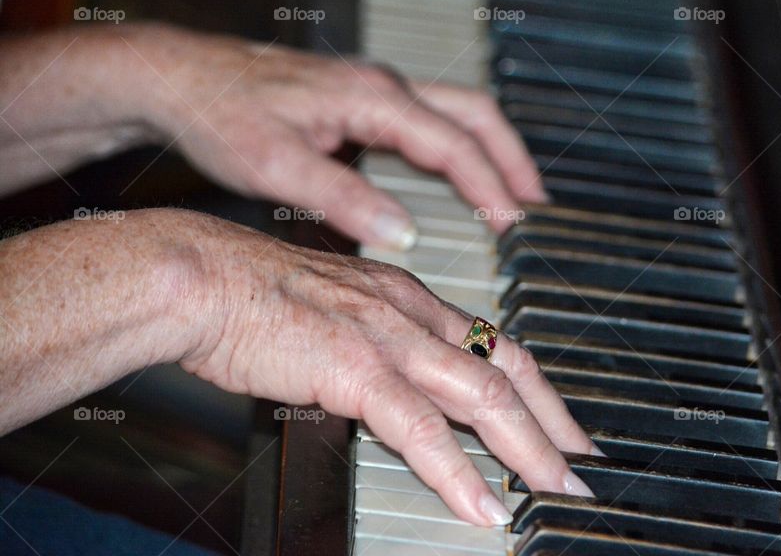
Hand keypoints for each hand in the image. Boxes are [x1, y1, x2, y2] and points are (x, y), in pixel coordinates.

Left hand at [125, 24, 545, 246]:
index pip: (452, 144)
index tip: (513, 223)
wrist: (181, 79)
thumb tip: (403, 233)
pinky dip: (458, 148)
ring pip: (457, 112)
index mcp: (372, 98)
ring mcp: (373, 91)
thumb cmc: (221, 112)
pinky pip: (430, 119)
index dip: (488, 186)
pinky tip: (455, 177)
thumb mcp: (278, 166)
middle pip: (474, 115)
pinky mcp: (359, 101)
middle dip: (511, 159)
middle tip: (535, 205)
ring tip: (512, 194)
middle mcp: (381, 87)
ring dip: (490, 150)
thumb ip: (344, 200)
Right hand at [173, 210, 594, 524]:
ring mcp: (388, 337)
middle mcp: (411, 311)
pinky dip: (459, 473)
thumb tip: (389, 384)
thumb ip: (370, 341)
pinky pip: (423, 430)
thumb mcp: (332, 310)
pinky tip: (481, 505)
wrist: (197, 275)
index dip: (534, 387)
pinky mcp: (356, 368)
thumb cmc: (249, 295)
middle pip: (507, 368)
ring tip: (556, 491)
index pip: (493, 342)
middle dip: (554, 420)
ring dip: (528, 450)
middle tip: (582, 462)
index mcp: (407, 297)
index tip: (558, 421)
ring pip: (483, 397)